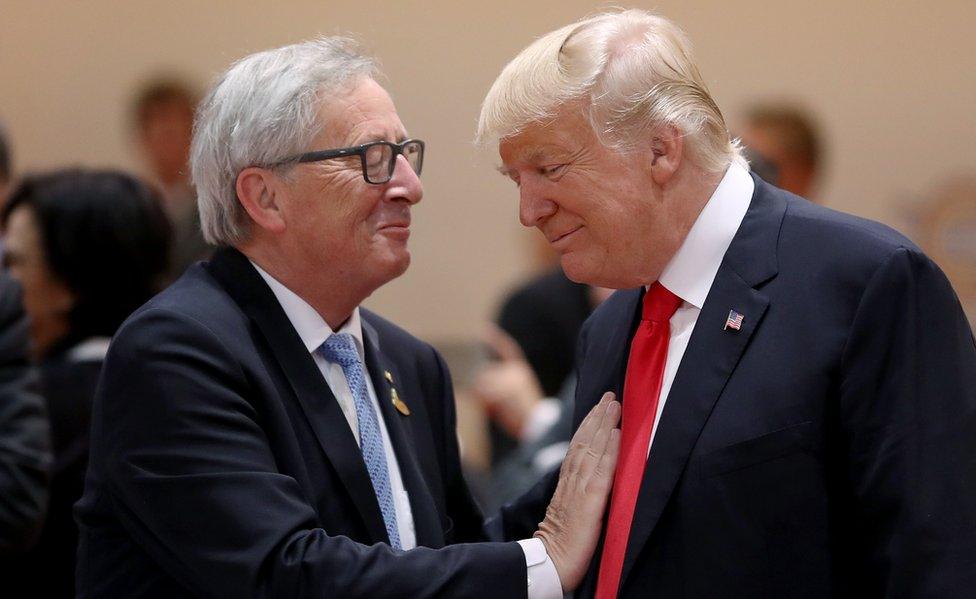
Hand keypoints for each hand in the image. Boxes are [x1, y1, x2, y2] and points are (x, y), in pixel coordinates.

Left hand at [470, 325, 544, 438]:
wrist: (540, 426)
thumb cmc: (523, 416)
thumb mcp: (510, 398)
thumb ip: (492, 390)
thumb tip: (474, 389)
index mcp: (520, 370)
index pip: (507, 349)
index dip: (496, 339)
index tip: (485, 328)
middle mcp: (515, 370)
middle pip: (485, 375)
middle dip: (483, 392)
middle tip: (496, 408)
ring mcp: (510, 378)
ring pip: (482, 385)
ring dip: (484, 400)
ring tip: (501, 411)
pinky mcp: (505, 388)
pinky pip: (485, 394)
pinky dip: (486, 404)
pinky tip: (498, 411)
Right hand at [535, 392, 619, 591]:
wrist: (551, 563)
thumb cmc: (563, 542)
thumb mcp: (569, 510)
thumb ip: (577, 491)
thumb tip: (592, 477)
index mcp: (567, 483)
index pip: (578, 446)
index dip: (589, 425)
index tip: (600, 405)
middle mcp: (572, 481)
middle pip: (585, 441)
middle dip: (598, 416)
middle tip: (610, 395)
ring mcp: (580, 489)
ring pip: (592, 449)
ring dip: (604, 424)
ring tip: (614, 405)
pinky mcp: (591, 502)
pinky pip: (602, 470)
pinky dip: (610, 450)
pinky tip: (617, 434)